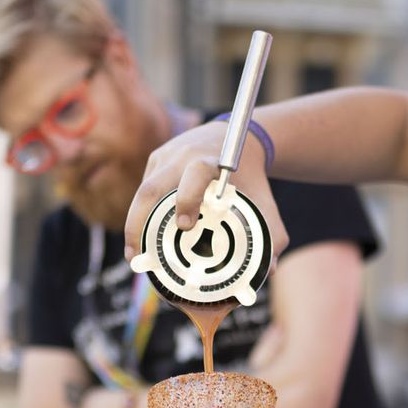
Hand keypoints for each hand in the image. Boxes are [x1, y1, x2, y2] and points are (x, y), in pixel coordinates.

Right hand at [124, 120, 289, 261]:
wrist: (236, 138)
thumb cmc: (249, 175)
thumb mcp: (264, 200)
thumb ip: (273, 232)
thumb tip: (270, 269)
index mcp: (210, 161)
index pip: (195, 173)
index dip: (187, 198)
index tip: (186, 226)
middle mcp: (181, 155)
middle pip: (151, 188)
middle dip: (138, 224)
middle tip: (136, 257)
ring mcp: (164, 156)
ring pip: (142, 192)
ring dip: (135, 224)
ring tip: (134, 256)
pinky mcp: (155, 160)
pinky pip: (144, 191)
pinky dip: (142, 215)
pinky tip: (143, 239)